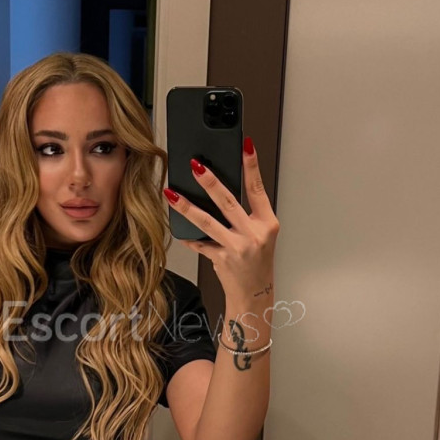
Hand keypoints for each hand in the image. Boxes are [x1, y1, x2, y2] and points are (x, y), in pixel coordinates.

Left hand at [163, 138, 279, 300]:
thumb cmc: (257, 261)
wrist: (254, 293)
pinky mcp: (221, 259)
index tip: (246, 145)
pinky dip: (187, 235)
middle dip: (210, 181)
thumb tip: (219, 187)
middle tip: (195, 165)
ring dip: (187, 206)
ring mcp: (237, 247)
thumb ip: (246, 213)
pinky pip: (199, 243)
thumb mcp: (261, 234)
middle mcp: (253, 234)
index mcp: (267, 223)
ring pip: (207, 222)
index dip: (252, 165)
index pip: (258, 188)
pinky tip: (176, 226)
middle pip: (228, 202)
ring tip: (171, 193)